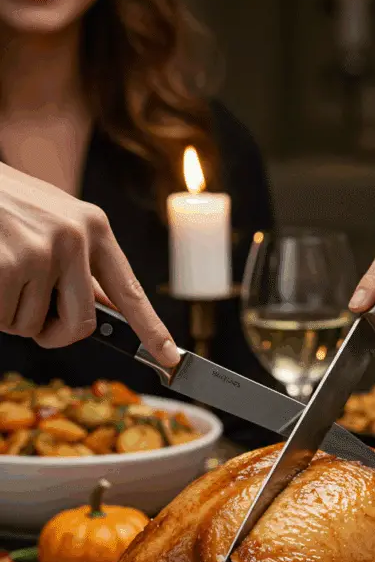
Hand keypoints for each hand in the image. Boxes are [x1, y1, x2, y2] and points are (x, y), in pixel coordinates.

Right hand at [0, 163, 179, 365]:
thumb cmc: (4, 204)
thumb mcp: (53, 222)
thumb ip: (80, 263)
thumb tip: (101, 308)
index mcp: (93, 227)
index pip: (129, 291)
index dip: (152, 330)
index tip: (171, 358)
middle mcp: (74, 238)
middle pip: (80, 325)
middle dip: (53, 332)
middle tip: (31, 313)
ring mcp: (41, 252)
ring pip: (33, 325)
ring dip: (12, 313)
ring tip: (2, 270)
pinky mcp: (8, 265)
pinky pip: (5, 319)